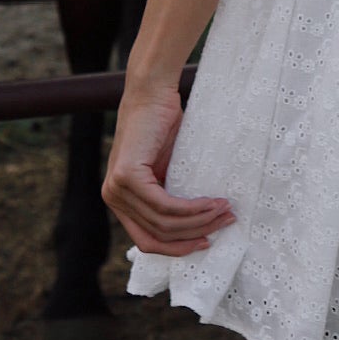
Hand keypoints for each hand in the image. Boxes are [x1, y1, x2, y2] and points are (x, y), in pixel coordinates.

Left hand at [102, 82, 234, 256]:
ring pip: (164, 223)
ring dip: (199, 221)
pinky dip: (192, 209)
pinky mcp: (127, 177)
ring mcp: (117, 189)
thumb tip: (198, 227)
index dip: (179, 248)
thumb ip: (169, 196)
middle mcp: (113, 198)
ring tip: (225, 211)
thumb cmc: (162, 125)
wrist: (152, 92)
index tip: (207, 241)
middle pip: (157, 236)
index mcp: (120, 201)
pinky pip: (164, 205)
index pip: (148, 240)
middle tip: (225, 224)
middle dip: (194, 236)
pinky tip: (212, 202)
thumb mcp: (165, 169)